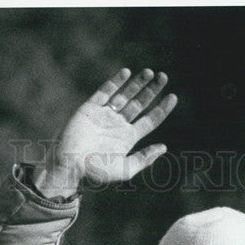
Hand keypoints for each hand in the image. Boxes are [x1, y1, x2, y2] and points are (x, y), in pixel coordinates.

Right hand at [34, 67, 177, 196]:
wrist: (71, 166)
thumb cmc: (98, 172)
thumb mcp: (126, 169)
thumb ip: (144, 158)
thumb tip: (163, 147)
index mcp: (128, 138)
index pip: (149, 120)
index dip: (162, 109)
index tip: (173, 97)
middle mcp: (118, 125)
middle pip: (140, 104)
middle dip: (151, 91)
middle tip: (163, 77)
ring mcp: (105, 115)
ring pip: (124, 95)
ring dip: (137, 84)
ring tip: (149, 72)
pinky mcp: (90, 108)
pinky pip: (105, 92)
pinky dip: (115, 82)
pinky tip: (126, 73)